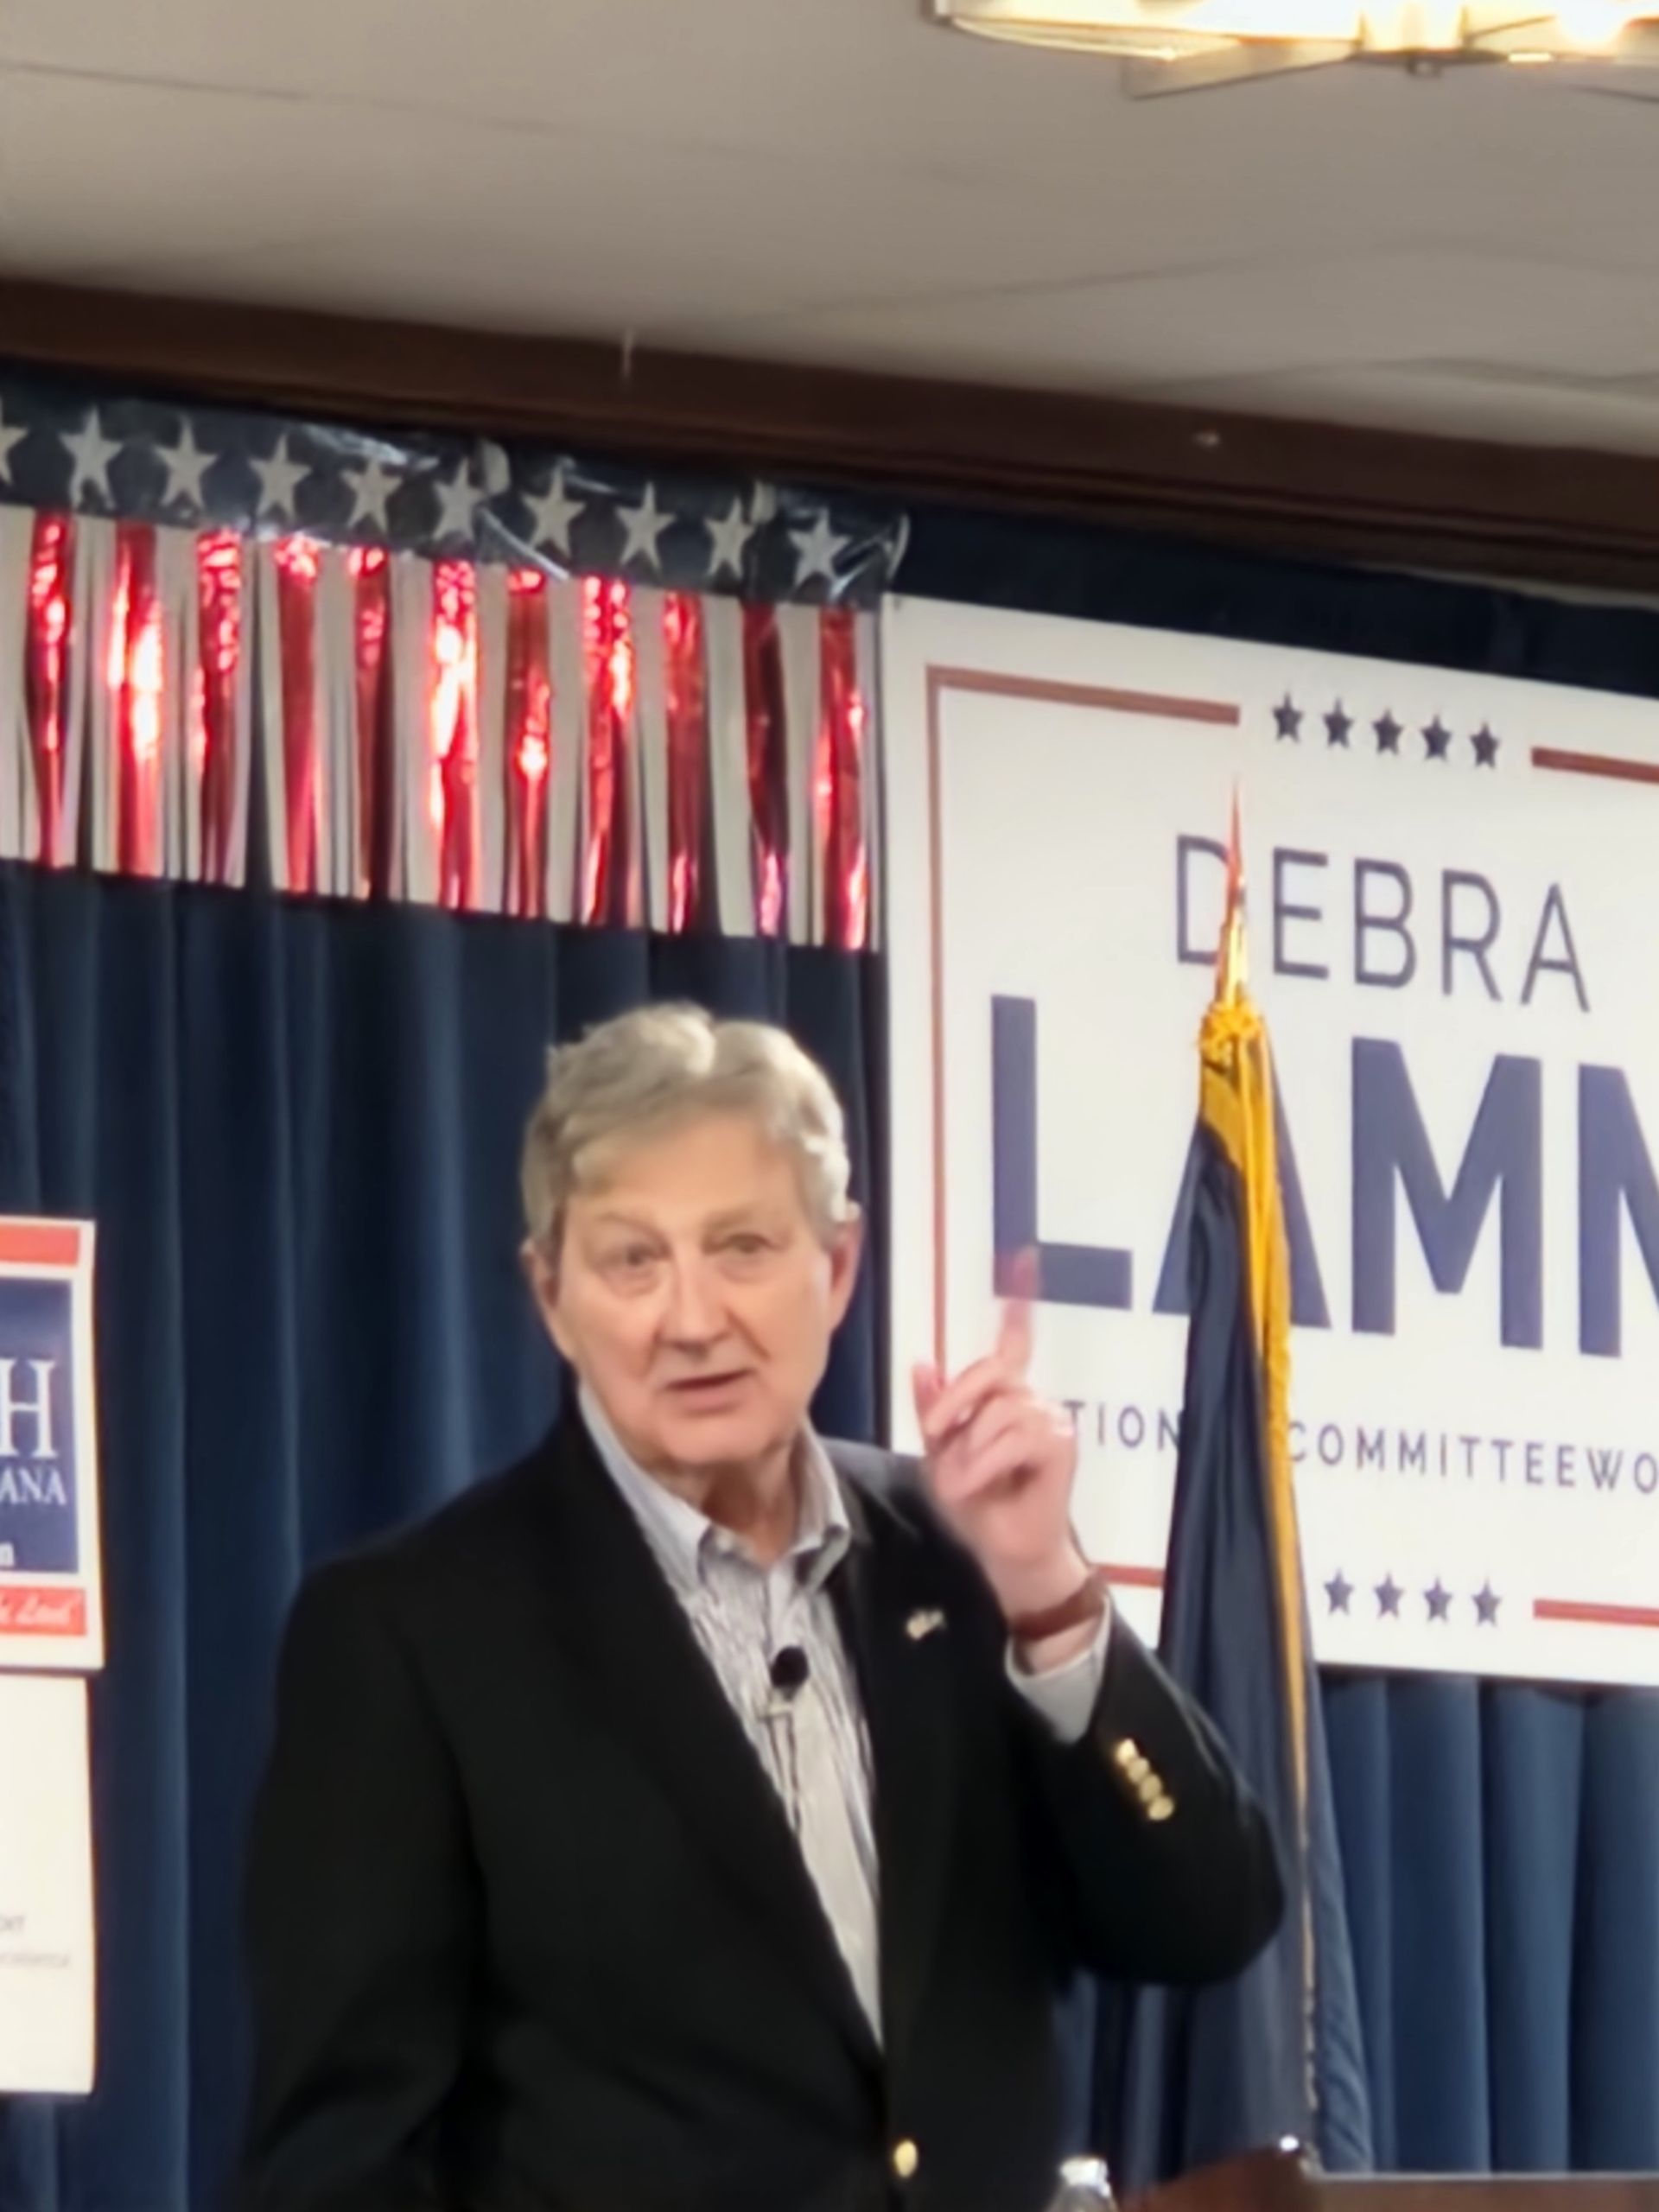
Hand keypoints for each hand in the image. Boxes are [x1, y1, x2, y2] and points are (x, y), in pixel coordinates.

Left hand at [912, 1253, 1087, 1628]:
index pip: (1013, 1343)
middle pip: (990, 1373)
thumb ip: (935, 1410)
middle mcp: (1032, 1399)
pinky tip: (978, 1485)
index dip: (1019, 1305)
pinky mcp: (1061, 1445)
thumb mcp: (941, 1454)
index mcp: (1004, 1397)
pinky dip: (984, 1462)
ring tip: (960, 1482)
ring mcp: (1050, 1419)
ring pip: (997, 1411)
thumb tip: (922, 1361)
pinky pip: (1013, 1436)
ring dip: (967, 1450)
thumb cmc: (977, 1504)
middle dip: (954, 1403)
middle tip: (933, 1434)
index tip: (1025, 1260)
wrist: (1005, 1550)